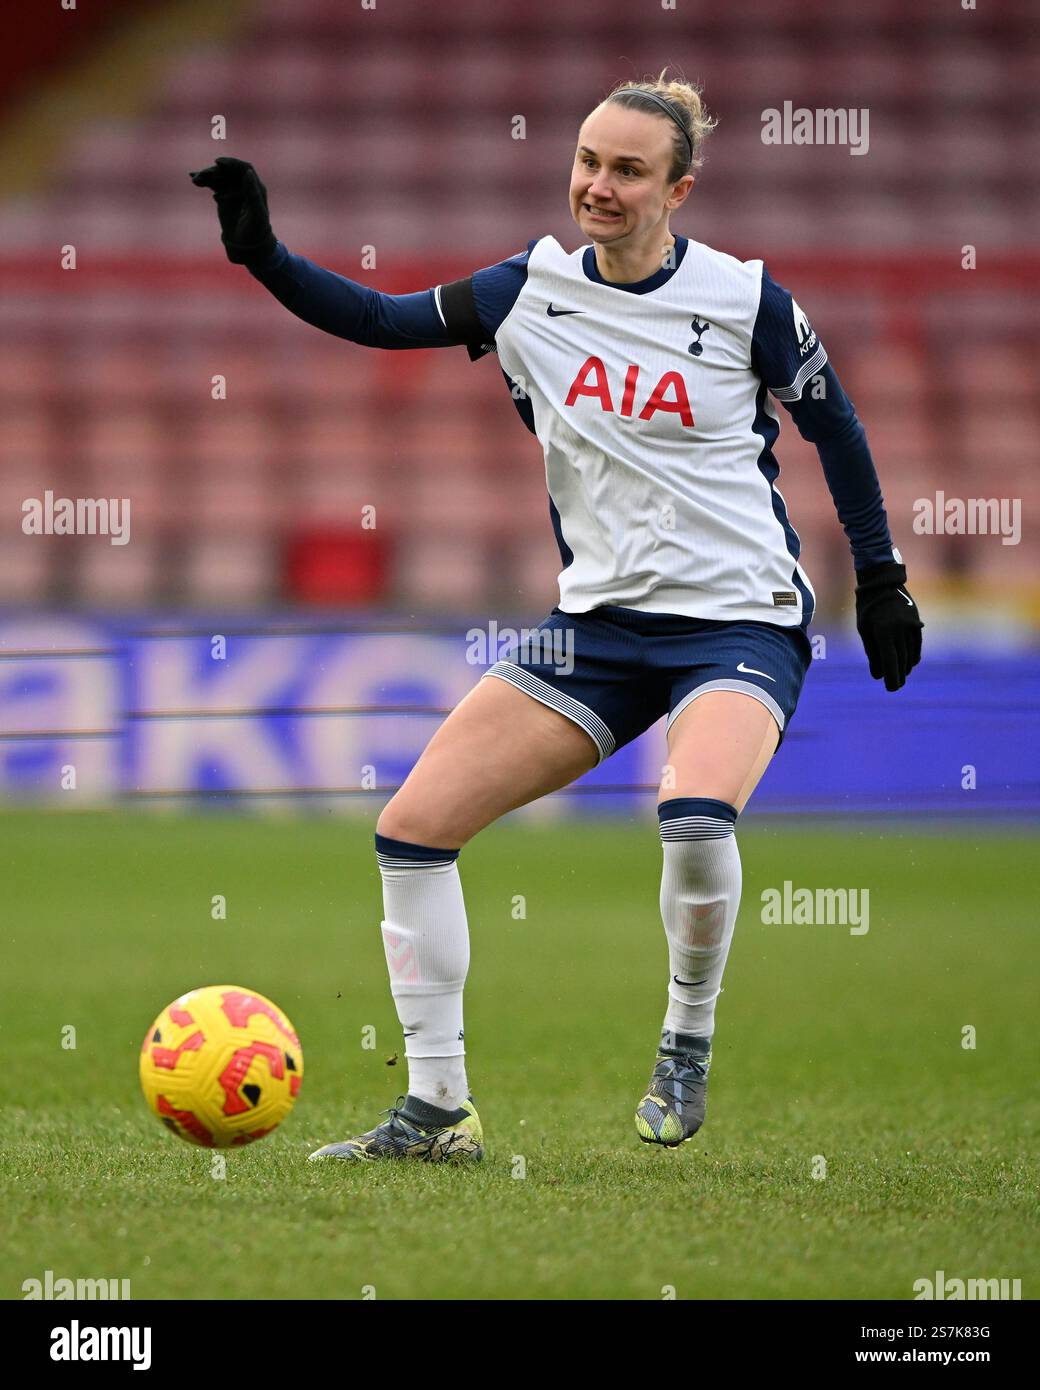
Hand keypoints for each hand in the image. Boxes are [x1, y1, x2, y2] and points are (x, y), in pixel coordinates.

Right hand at [189, 156, 276, 264]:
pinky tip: (194, 180)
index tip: (218, 162)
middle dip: (215, 171)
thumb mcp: (256, 213)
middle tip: (203, 176)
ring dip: (207, 176)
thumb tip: (248, 172)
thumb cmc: (255, 231)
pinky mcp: (222, 196)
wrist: (246, 245)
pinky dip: (204, 182)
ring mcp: (232, 190)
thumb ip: (253, 193)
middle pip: (228, 171)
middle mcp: (244, 186)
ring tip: (196, 180)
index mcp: (255, 187)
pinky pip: (212, 185)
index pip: (244, 168)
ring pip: (219, 177)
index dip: (231, 163)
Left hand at [854, 560, 922, 690]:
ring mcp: (910, 625)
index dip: (891, 676)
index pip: (890, 661)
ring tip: (902, 676)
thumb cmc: (868, 608)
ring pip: (910, 652)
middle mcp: (899, 630)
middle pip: (901, 659)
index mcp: (884, 632)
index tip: (891, 689)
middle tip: (896, 686)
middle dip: (898, 674)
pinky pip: (916, 643)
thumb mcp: (864, 630)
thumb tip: (877, 675)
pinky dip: (914, 654)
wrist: (883, 582)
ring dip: (906, 666)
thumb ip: (872, 652)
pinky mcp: (916, 622)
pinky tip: (911, 663)